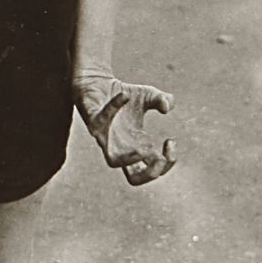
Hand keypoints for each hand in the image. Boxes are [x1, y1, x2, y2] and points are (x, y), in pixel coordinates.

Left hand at [74, 70, 175, 184]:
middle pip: (134, 179)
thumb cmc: (125, 94)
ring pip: (112, 161)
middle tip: (160, 157)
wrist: (97, 83)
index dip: (167, 163)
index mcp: (136, 147)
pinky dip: (113, 107)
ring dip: (129, 158)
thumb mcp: (149, 95)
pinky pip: (99, 120)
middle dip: (151, 173)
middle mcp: (120, 148)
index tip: (170, 141)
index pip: (152, 171)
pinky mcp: (91, 121)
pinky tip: (125, 95)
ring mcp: (105, 138)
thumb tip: (167, 107)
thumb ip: (162, 100)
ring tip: (146, 148)